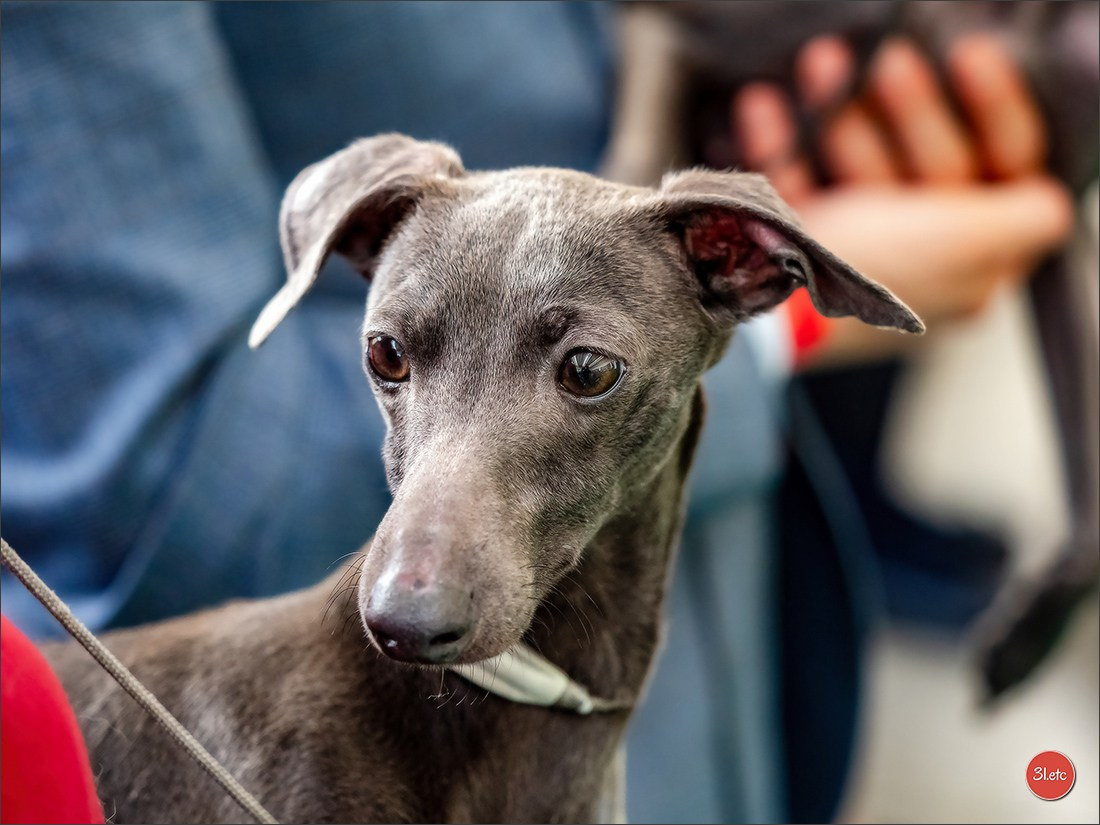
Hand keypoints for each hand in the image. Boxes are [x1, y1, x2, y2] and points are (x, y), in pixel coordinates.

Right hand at [732, 36, 1072, 366]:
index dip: (993, 111)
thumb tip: (1046, 199)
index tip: (967, 57)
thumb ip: (1028, 216)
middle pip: (926, 166)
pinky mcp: (791, 248)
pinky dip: (778, 142)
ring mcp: (850, 252)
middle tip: (889, 60)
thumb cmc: (872, 266)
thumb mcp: (973, 239)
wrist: (760, 294)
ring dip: (837, 110)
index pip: (995, 182)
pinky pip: (791, 185)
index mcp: (963, 265)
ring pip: (857, 166)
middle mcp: (912, 260)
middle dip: (908, 107)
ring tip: (822, 61)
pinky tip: (765, 104)